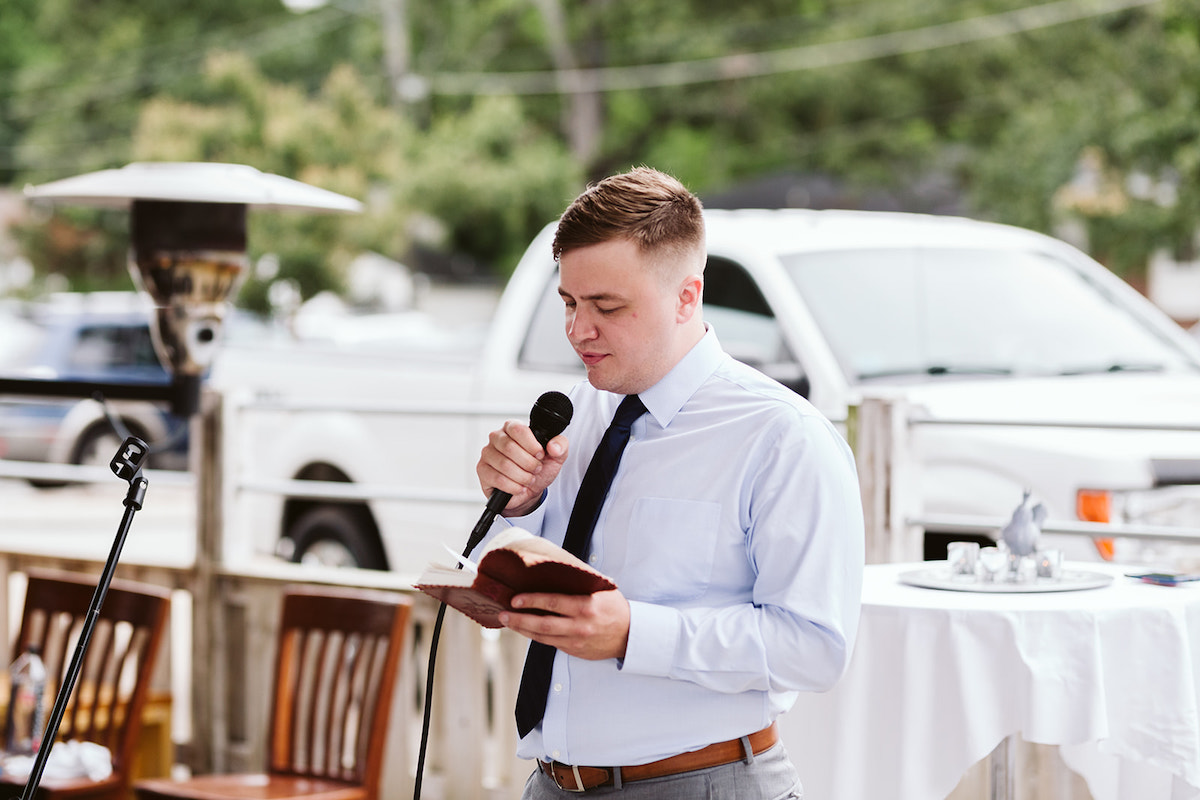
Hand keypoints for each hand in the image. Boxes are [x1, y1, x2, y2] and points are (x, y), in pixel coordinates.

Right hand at [476, 420, 567, 515]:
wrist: (528, 490)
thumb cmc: (538, 469)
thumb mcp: (555, 457)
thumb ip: (560, 445)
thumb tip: (553, 446)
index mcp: (512, 427)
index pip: (519, 429)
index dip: (532, 445)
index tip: (540, 455)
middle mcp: (497, 437)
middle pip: (510, 447)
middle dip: (528, 463)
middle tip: (536, 469)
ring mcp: (487, 453)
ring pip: (504, 465)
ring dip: (522, 476)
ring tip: (528, 479)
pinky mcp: (482, 470)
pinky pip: (497, 478)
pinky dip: (513, 486)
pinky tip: (519, 487)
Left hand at [500, 588, 630, 659]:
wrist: (631, 635)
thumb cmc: (615, 608)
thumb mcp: (600, 590)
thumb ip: (579, 583)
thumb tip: (554, 570)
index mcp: (586, 607)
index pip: (554, 603)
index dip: (532, 601)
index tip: (515, 599)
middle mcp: (580, 626)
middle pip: (543, 625)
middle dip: (520, 620)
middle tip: (503, 614)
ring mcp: (576, 641)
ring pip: (543, 637)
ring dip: (523, 630)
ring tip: (508, 621)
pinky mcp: (574, 650)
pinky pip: (550, 643)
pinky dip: (535, 636)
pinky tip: (525, 630)